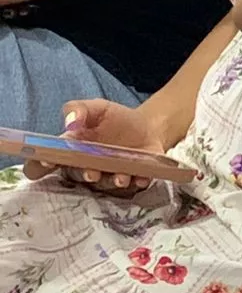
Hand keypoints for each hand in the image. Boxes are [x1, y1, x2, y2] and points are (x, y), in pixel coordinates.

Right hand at [23, 99, 166, 194]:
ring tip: (120, 178)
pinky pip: (132, 185)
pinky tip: (141, 178)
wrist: (148, 126)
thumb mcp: (98, 108)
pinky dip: (136, 182)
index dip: (41, 165)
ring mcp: (109, 175)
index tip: (47, 163)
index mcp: (72, 150)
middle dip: (83, 175)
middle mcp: (86, 167)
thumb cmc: (116, 119)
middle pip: (77, 175)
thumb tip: (70, 123)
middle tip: (91, 173)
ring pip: (104, 184)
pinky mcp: (132, 178)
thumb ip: (79, 110)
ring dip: (111, 182)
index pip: (47, 162)